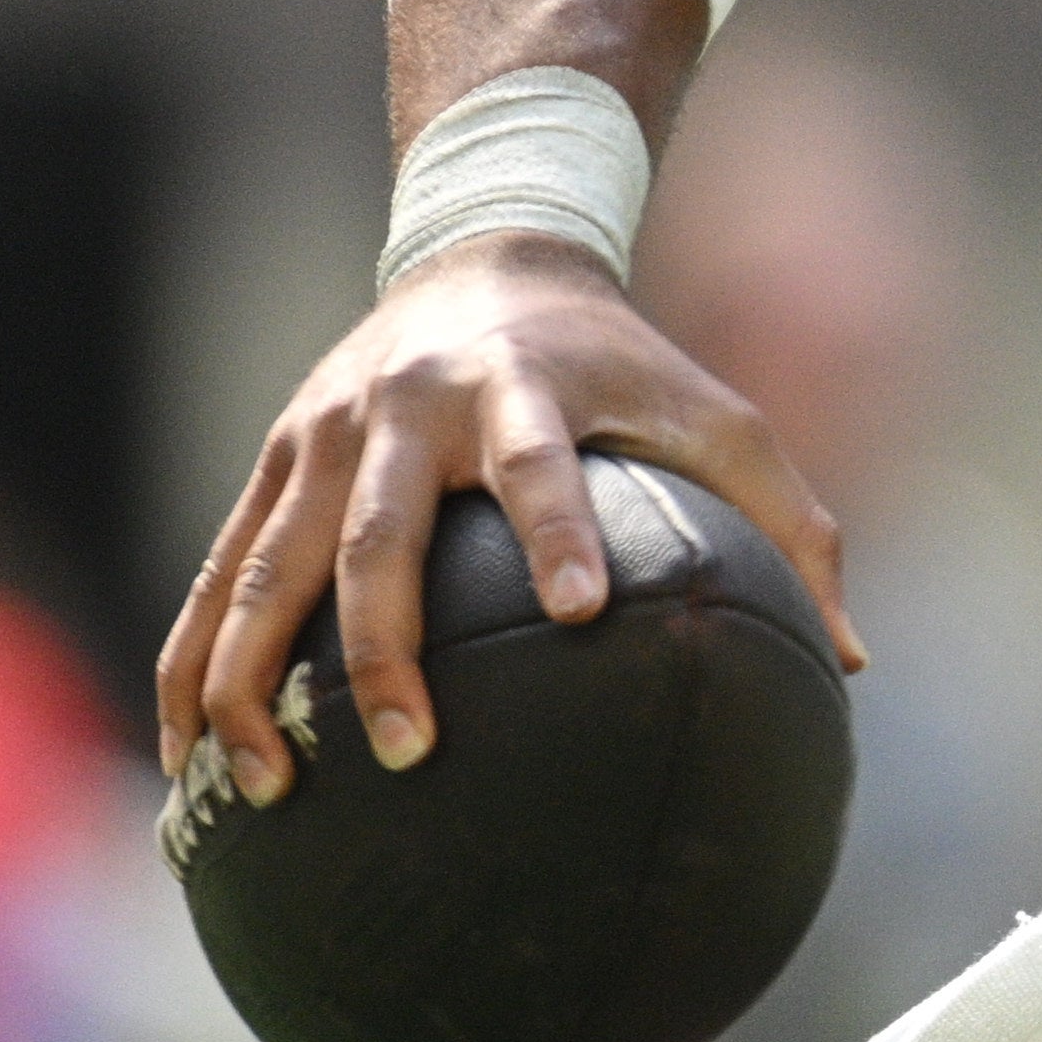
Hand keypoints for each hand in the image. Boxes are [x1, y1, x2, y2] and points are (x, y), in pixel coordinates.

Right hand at [154, 239, 857, 803]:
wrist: (483, 254)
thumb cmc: (622, 362)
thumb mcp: (717, 414)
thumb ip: (792, 524)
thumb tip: (853, 658)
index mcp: (519, 388)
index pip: (539, 463)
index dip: (557, 529)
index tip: (580, 611)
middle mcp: (405, 411)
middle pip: (377, 538)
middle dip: (383, 648)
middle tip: (410, 751)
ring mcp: (321, 439)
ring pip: (262, 569)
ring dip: (252, 680)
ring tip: (266, 787)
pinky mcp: (272, 466)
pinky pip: (214, 577)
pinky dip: (193, 666)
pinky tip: (189, 756)